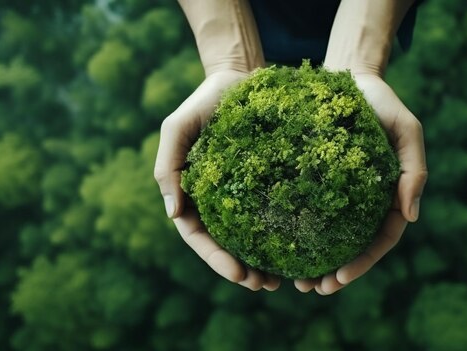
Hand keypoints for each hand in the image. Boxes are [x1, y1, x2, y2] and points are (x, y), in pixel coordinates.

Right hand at [154, 70, 280, 290]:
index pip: (198, 236)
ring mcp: (242, 192)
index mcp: (192, 192)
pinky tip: (299, 248)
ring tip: (283, 281)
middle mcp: (216, 198)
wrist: (240, 78)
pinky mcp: (265, 182)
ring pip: (250, 236)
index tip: (239, 275)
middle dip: (241, 269)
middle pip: (225, 244)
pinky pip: (272, 213)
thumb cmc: (204, 100)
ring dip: (262, 261)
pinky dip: (282, 234)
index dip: (216, 259)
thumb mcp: (177, 127)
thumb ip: (168, 165)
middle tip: (265, 285)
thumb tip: (172, 213)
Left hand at [294, 74, 426, 293]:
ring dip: (315, 262)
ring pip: (330, 236)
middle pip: (353, 246)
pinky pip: (307, 211)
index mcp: (388, 195)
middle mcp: (364, 200)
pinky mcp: (316, 180)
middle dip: (337, 273)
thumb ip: (413, 170)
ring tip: (294, 283)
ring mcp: (340, 192)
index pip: (381, 239)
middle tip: (313, 290)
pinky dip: (297, 232)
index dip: (363, 263)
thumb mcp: (406, 129)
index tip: (340, 279)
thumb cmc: (381, 102)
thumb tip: (410, 217)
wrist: (348, 76)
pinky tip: (278, 246)